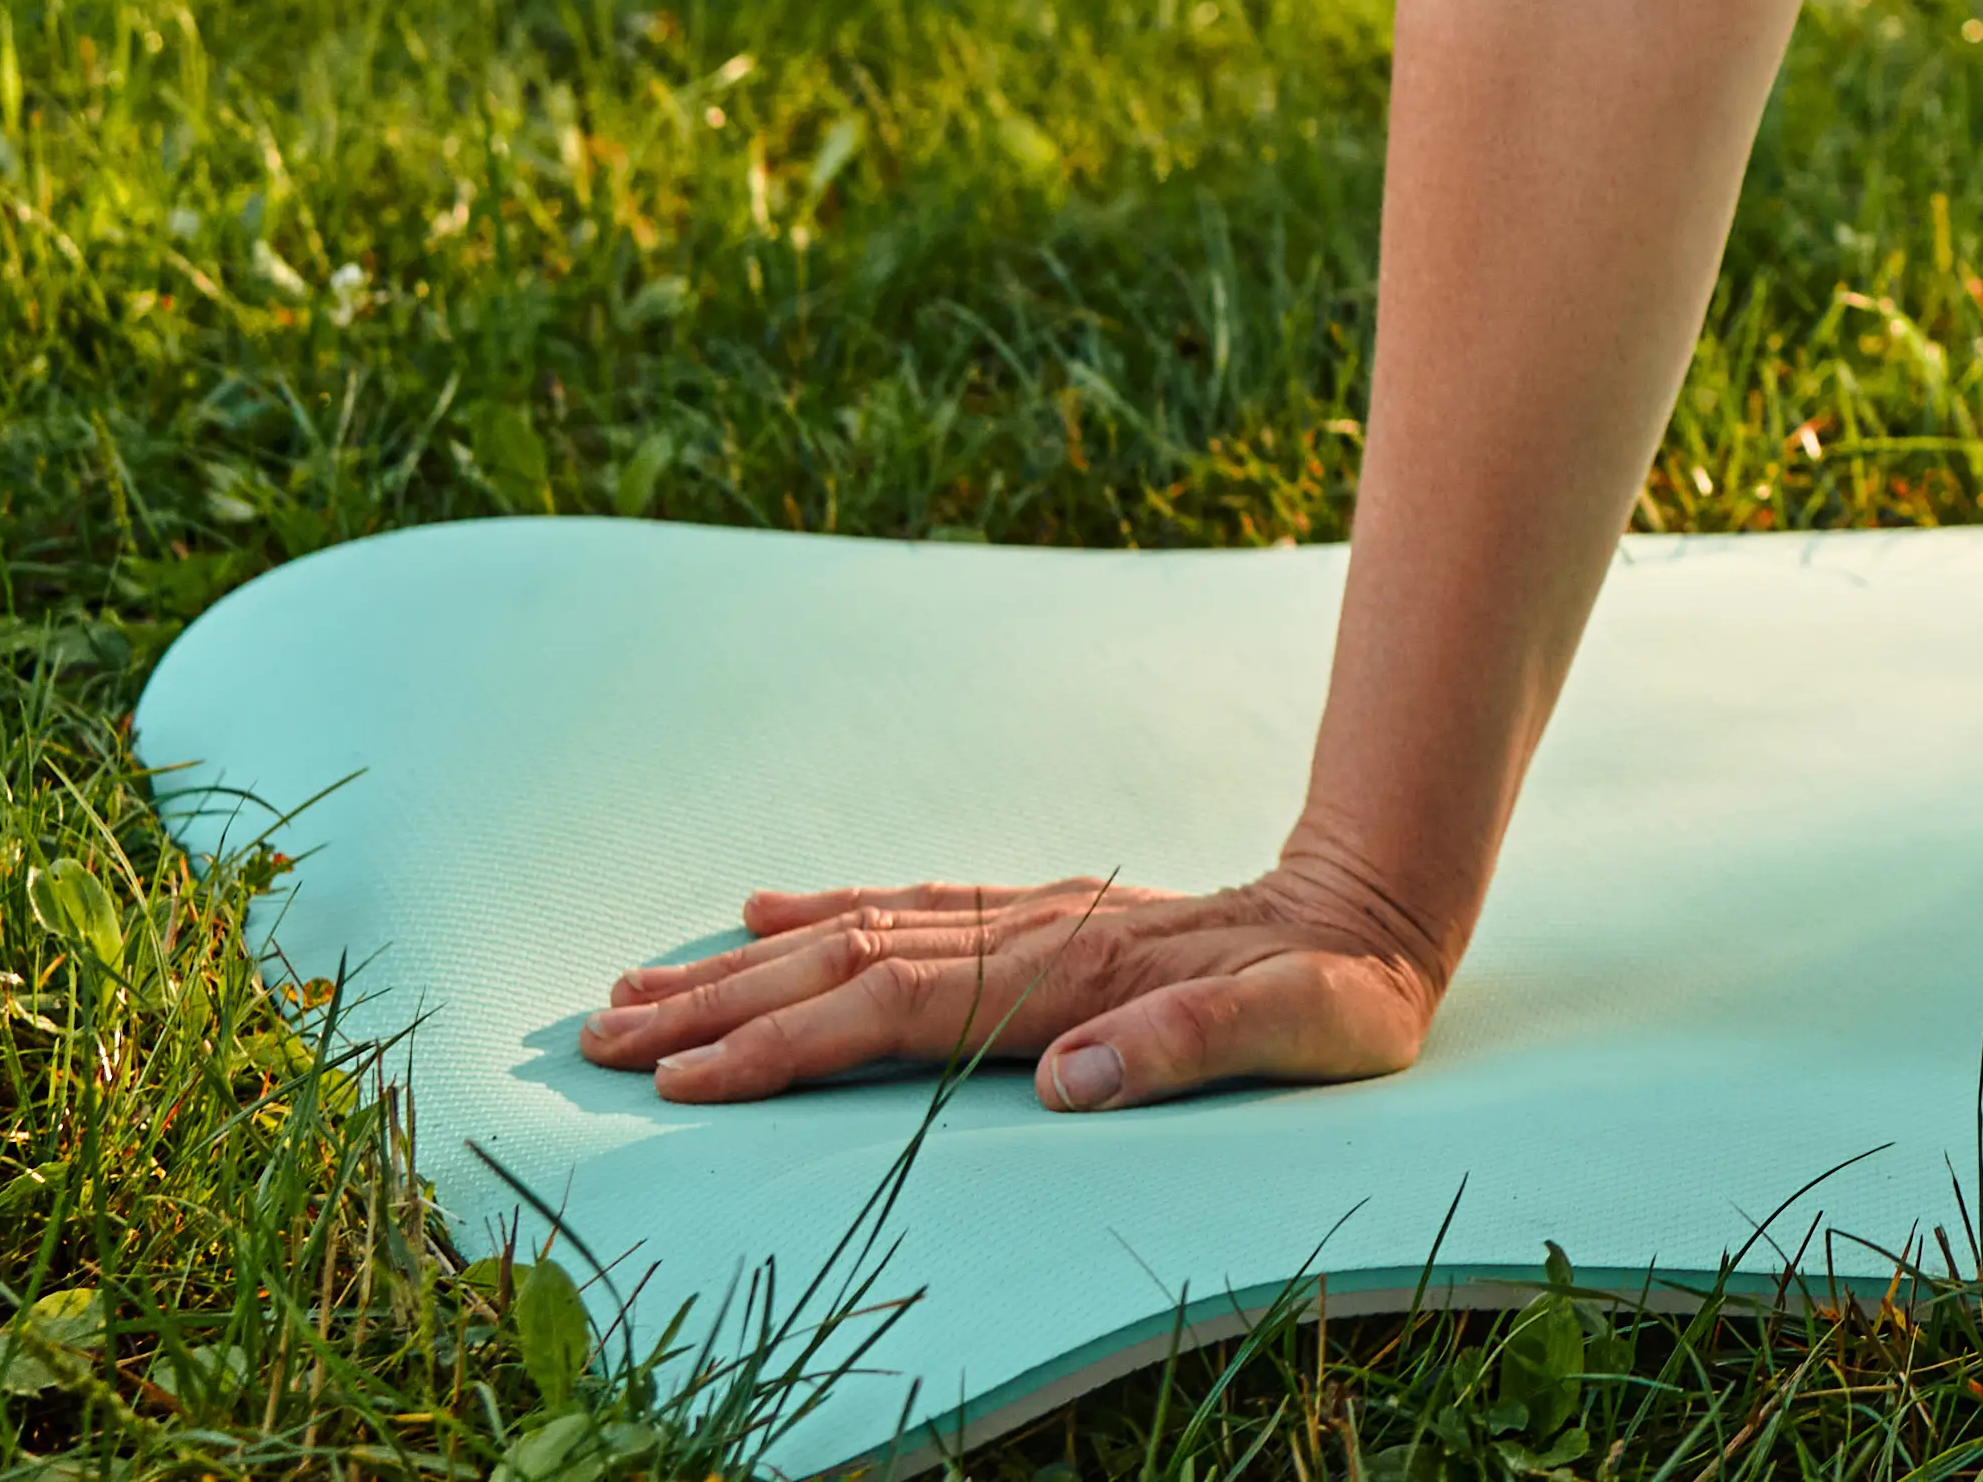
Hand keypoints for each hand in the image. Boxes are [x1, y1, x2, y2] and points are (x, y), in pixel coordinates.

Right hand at [577, 853, 1446, 1112]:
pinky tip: (760, 914)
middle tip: (599, 1040)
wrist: (1383, 899)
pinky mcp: (1043, 912)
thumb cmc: (1346, 991)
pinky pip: (910, 907)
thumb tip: (1064, 1082)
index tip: (688, 1081)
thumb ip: (1190, 1045)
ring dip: (745, 966)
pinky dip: (826, 910)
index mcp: (1077, 977)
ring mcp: (1032, 916)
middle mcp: (1035, 936)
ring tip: (635, 988)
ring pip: (857, 935)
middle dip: (720, 1008)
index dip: (791, 1048)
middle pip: (847, 970)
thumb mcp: (1307, 1028)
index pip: (900, 1016)